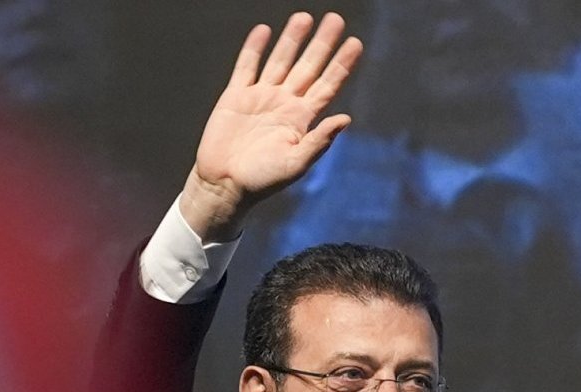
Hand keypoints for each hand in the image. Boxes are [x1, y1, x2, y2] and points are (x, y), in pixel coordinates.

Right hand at [181, 13, 362, 240]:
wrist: (225, 185)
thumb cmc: (263, 181)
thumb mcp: (296, 164)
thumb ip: (319, 141)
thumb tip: (346, 119)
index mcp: (302, 119)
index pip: (327, 85)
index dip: (341, 64)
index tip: (355, 43)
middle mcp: (285, 103)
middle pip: (308, 66)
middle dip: (322, 43)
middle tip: (336, 19)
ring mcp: (261, 97)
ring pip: (280, 61)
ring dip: (292, 39)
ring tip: (304, 17)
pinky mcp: (236, 96)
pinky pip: (247, 66)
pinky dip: (255, 48)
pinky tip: (264, 31)